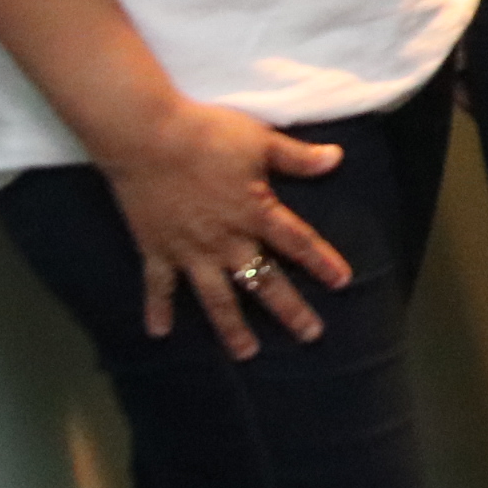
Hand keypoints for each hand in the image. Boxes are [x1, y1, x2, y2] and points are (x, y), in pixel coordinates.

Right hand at [91, 96, 349, 357]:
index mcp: (254, 212)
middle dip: (289, 309)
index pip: (297, 242)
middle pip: (263, 281)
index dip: (321, 261)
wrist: (144, 135)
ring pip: (215, 298)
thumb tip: (337, 158)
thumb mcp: (258, 140)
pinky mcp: (155, 249)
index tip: (343, 282)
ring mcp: (189, 250)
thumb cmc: (204, 133)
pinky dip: (156, 309)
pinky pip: (157, 286)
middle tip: (310, 335)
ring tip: (247, 353)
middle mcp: (225, 240)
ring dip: (231, 327)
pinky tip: (157, 334)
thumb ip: (297, 156)